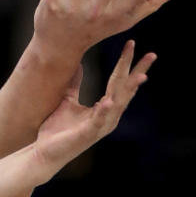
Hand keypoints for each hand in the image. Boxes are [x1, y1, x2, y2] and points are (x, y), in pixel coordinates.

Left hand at [32, 40, 155, 175]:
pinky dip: (105, 110)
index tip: (132, 44)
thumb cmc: (57, 131)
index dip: (126, 64)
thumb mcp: (67, 101)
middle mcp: (108, 116)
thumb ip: (74, 85)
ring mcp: (100, 126)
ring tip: (142, 75)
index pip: (118, 82)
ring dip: (130, 89)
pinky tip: (109, 101)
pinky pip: (99, 120)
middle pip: (125, 90)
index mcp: (104, 108)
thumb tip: (78, 64)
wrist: (44, 152)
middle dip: (137, 71)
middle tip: (151, 54)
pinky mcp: (88, 134)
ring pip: (119, 104)